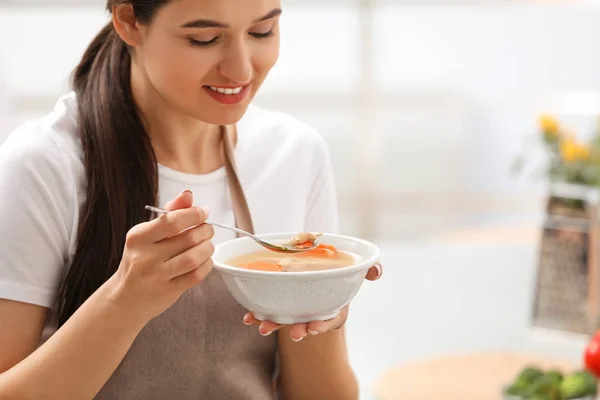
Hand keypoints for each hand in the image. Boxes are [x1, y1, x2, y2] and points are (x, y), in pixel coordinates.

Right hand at [109, 190, 214, 322]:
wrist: (125, 297)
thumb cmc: (140, 259)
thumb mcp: (148, 234)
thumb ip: (170, 213)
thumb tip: (189, 195)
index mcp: (138, 237)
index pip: (173, 221)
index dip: (194, 214)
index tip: (204, 212)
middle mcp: (145, 256)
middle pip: (188, 238)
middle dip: (206, 230)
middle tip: (208, 229)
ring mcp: (156, 276)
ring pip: (194, 257)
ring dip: (208, 248)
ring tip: (208, 244)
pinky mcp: (168, 291)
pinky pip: (196, 275)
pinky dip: (207, 264)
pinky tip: (205, 260)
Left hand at [242, 262, 382, 340]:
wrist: (314, 258)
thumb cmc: (336, 266)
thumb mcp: (353, 265)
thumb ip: (367, 268)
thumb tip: (377, 272)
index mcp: (334, 303)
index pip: (332, 319)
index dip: (324, 325)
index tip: (314, 328)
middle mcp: (314, 309)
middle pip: (307, 324)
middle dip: (299, 330)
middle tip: (292, 333)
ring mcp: (296, 307)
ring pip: (285, 320)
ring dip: (274, 325)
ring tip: (263, 327)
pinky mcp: (279, 301)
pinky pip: (268, 310)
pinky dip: (257, 314)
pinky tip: (248, 316)